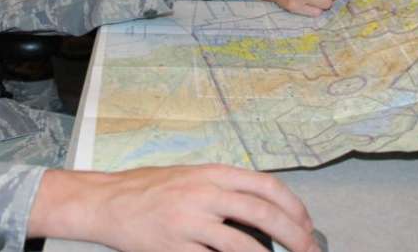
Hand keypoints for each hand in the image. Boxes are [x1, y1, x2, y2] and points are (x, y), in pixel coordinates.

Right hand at [29, 164, 320, 251]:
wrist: (106, 201)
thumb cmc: (146, 188)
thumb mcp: (188, 177)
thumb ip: (221, 189)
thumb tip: (258, 209)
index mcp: (211, 173)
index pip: (265, 185)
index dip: (292, 206)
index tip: (306, 223)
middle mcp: (204, 193)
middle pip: (262, 212)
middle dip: (294, 234)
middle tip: (310, 249)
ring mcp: (190, 221)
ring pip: (242, 243)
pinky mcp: (176, 245)